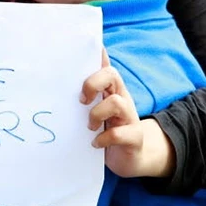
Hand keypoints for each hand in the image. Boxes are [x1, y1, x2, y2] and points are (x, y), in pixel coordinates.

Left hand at [81, 49, 174, 177]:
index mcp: (111, 90)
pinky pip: (119, 134)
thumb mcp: (96, 109)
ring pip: (116, 103)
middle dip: (92, 84)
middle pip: (112, 75)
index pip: (105, 66)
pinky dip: (103, 139)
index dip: (99, 55)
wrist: (130, 158)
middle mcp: (122, 98)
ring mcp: (130, 117)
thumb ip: (87, 93)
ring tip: (90, 126)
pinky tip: (96, 143)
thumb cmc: (108, 129)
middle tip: (81, 101)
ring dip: (97, 114)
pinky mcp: (134, 137)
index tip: (91, 47)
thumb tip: (71, 71)